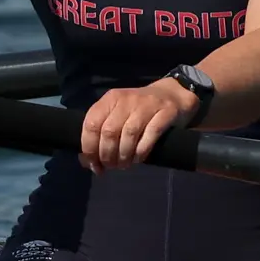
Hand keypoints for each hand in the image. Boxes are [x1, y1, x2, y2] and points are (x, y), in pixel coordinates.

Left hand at [80, 76, 203, 171]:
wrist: (172, 94)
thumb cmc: (138, 109)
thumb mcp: (116, 114)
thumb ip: (100, 134)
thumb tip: (86, 162)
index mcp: (110, 99)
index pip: (91, 124)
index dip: (89, 149)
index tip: (94, 165)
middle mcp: (126, 99)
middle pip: (109, 132)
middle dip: (107, 155)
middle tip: (112, 166)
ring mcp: (146, 105)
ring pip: (128, 135)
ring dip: (124, 156)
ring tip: (124, 165)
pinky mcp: (165, 112)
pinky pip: (150, 135)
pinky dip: (141, 152)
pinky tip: (138, 159)